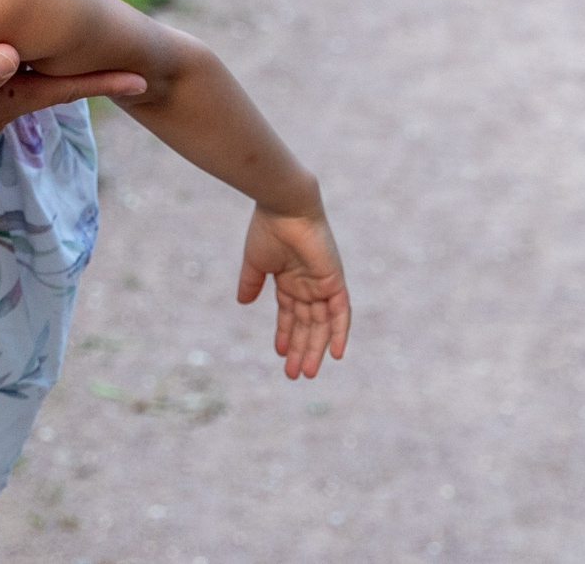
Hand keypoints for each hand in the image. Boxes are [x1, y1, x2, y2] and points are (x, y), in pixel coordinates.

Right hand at [0, 42, 144, 179]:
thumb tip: (10, 53)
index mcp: (1, 101)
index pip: (61, 88)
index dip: (101, 81)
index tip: (143, 77)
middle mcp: (0, 102)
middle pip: (56, 79)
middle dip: (90, 63)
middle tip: (135, 50)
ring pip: (34, 76)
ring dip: (61, 61)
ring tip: (91, 41)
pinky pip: (7, 76)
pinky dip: (22, 59)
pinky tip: (20, 47)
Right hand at [237, 204, 350, 378]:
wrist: (284, 208)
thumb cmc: (267, 230)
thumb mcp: (255, 263)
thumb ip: (251, 283)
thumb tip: (242, 302)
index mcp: (290, 280)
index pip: (290, 315)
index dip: (286, 334)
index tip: (280, 354)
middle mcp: (308, 285)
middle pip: (307, 325)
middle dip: (301, 349)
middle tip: (293, 375)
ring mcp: (322, 285)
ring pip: (322, 325)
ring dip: (315, 349)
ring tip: (307, 372)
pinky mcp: (334, 282)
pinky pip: (341, 313)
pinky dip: (339, 333)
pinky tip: (333, 354)